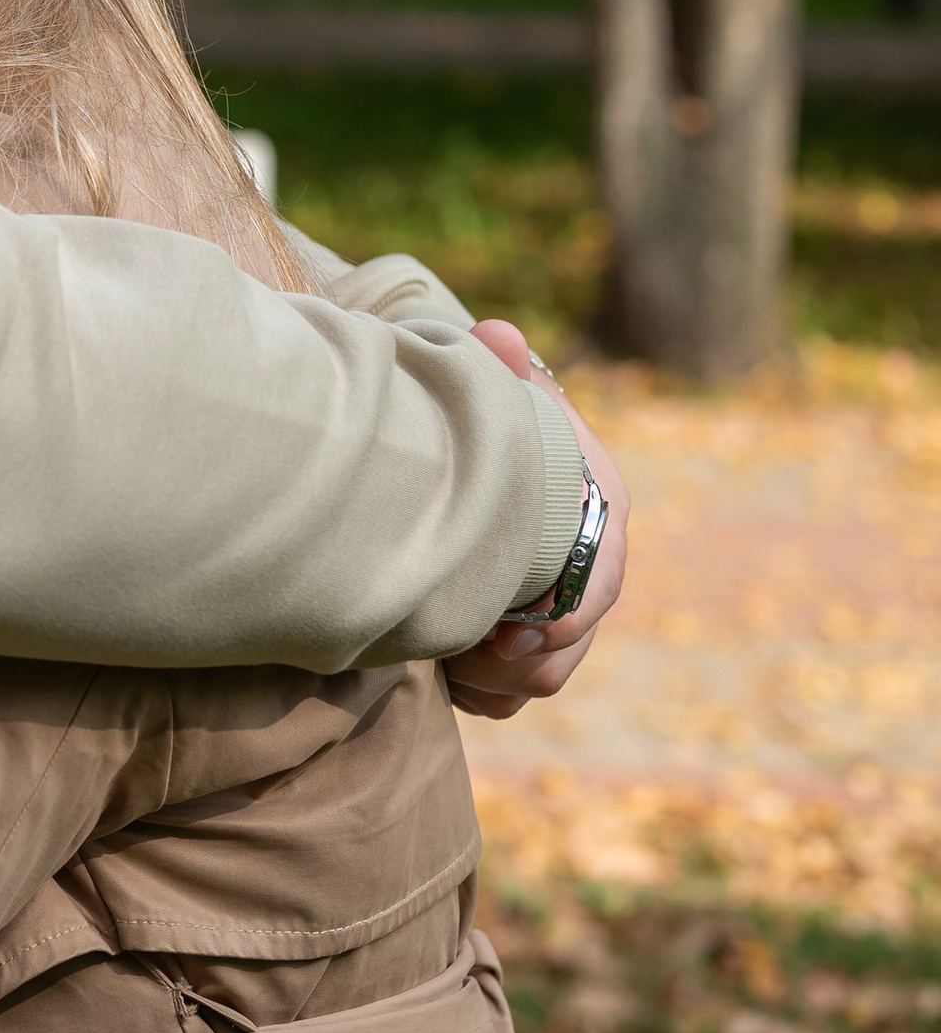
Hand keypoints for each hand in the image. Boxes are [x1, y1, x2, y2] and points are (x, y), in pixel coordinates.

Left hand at [442, 319, 629, 721]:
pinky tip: (440, 667)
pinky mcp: (527, 645)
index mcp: (597, 508)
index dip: (555, 619)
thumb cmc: (487, 420)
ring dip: (485, 675)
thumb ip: (495, 370)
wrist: (470, 449)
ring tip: (435, 648)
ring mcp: (561, 611)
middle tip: (448, 645)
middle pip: (564, 649)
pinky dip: (478, 691)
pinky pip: (514, 695)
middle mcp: (592, 564)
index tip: (504, 628)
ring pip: (539, 677)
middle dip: (505, 657)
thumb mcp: (490, 392)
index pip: (596, 587)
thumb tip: (500, 337)